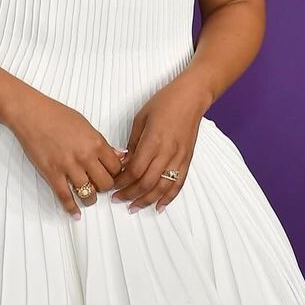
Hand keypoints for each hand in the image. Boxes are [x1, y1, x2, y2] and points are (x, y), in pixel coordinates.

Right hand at [4, 90, 127, 219]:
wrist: (30, 113)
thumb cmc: (56, 114)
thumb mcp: (85, 124)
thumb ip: (100, 142)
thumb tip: (116, 156)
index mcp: (96, 142)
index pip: (116, 167)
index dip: (117, 174)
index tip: (113, 176)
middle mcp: (85, 156)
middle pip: (106, 183)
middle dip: (105, 187)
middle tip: (100, 186)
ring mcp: (68, 166)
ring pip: (89, 194)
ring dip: (90, 199)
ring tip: (89, 197)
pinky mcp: (52, 173)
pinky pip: (65, 197)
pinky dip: (71, 208)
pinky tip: (75, 214)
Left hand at [111, 77, 207, 213]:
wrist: (191, 97)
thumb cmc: (164, 102)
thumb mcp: (140, 118)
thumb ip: (133, 142)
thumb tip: (125, 162)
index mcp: (153, 141)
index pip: (135, 170)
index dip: (122, 182)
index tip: (113, 186)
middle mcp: (167, 152)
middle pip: (147, 182)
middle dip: (130, 194)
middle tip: (117, 199)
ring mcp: (179, 158)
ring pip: (162, 188)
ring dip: (147, 200)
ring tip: (134, 207)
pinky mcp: (187, 160)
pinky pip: (178, 184)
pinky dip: (169, 197)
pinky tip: (159, 206)